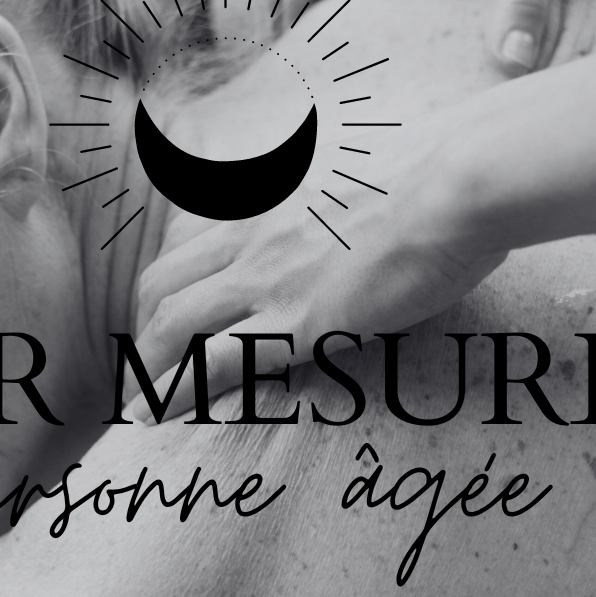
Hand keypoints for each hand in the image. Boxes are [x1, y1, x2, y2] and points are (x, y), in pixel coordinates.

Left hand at [131, 111, 506, 416]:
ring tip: (138, 399)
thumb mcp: (375, 182)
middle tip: (147, 359)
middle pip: (164, 278)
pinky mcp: (295, 322)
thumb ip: (351, 206)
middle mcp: (255, 236)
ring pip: (172, 319)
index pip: (190, 233)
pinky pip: (211, 360)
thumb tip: (376, 219)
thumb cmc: (441, 181)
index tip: (164, 304)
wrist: (458, 186)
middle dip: (144, 323)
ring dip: (147, 363)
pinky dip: (172, 390)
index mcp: (274, 203)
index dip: (169, 274)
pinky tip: (153, 414)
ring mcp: (269, 278)